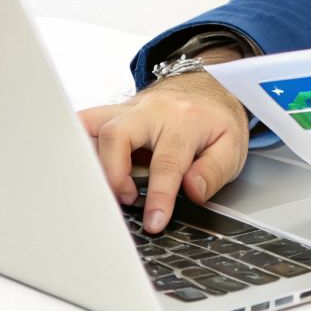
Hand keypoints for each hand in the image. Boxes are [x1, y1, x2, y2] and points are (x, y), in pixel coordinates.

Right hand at [76, 62, 248, 234]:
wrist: (206, 88)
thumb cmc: (216, 121)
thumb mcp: (232, 147)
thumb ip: (214, 171)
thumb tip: (192, 191)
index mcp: (185, 121)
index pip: (167, 161)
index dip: (158, 196)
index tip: (154, 222)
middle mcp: (151, 112)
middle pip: (117, 134)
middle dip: (114, 174)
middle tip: (127, 200)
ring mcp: (128, 110)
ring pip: (92, 125)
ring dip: (90, 160)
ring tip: (101, 187)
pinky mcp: (113, 113)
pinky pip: (85, 122)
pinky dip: (77, 143)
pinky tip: (81, 167)